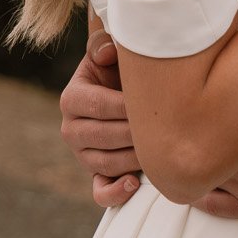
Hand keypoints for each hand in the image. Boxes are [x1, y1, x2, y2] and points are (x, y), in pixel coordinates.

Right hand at [59, 19, 142, 208]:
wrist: (128, 92)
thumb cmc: (124, 70)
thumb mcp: (112, 52)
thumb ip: (104, 45)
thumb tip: (107, 53)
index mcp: (72, 98)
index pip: (96, 105)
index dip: (125, 105)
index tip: (153, 102)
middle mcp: (71, 129)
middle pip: (102, 136)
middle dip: (134, 132)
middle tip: (165, 126)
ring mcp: (83, 155)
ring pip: (106, 163)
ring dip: (135, 156)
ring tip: (161, 148)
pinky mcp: (96, 175)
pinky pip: (101, 192)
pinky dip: (116, 193)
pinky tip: (135, 183)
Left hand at [193, 92, 237, 221]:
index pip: (197, 116)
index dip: (184, 108)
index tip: (180, 100)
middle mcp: (237, 156)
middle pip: (195, 145)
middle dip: (185, 134)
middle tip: (176, 125)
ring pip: (199, 174)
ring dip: (191, 163)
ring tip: (183, 153)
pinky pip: (214, 205)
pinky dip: (199, 194)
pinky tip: (193, 185)